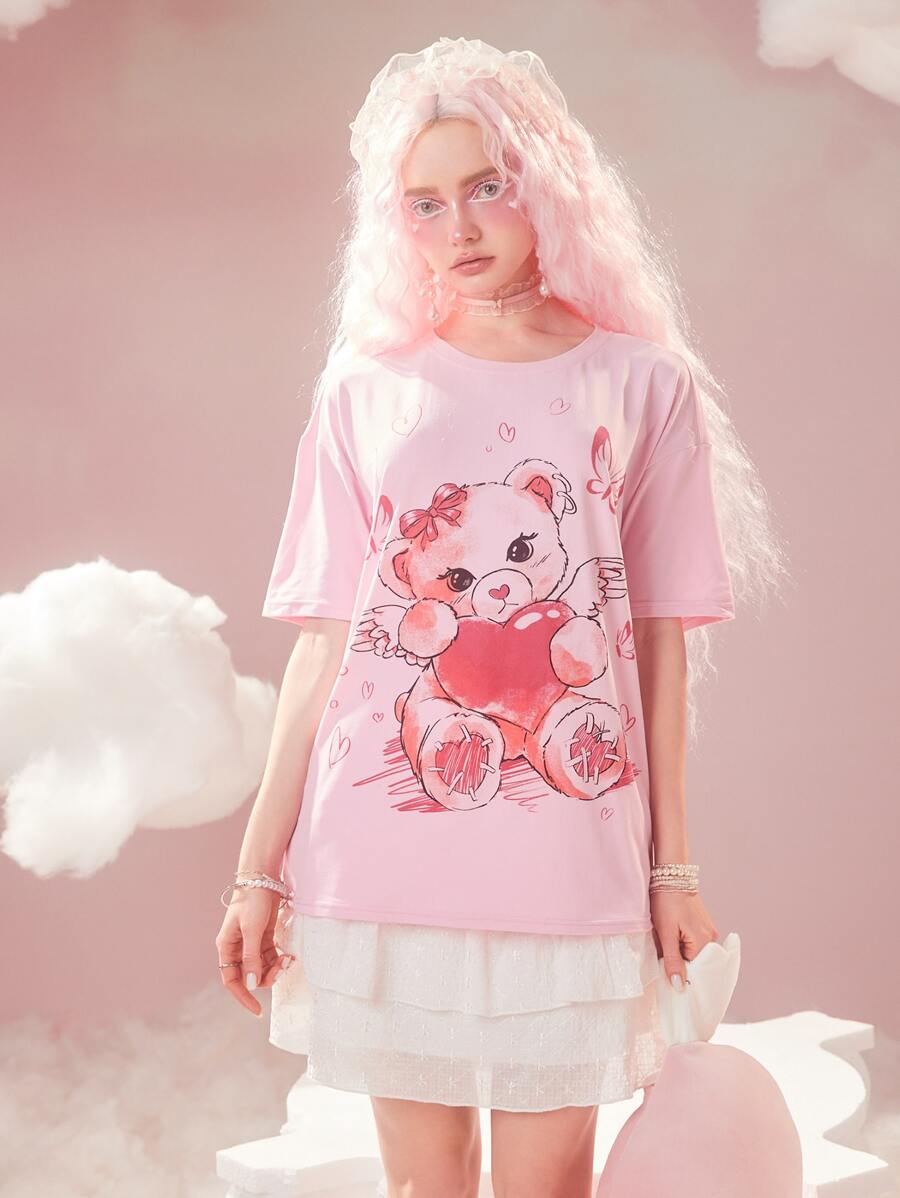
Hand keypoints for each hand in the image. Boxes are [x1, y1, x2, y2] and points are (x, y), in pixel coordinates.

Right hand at [215, 886, 293, 1016]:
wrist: (263, 878)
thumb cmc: (252, 901)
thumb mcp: (251, 930)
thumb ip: (251, 957)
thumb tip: (251, 985)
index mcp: (226, 947)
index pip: (231, 980)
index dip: (243, 996)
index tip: (257, 1010)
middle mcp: (237, 948)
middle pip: (249, 976)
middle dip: (265, 978)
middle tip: (282, 969)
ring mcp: (251, 943)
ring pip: (261, 968)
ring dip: (275, 969)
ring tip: (289, 960)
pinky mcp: (264, 937)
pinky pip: (270, 957)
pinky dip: (279, 960)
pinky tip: (289, 956)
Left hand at [650, 889, 718, 990]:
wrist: (670, 876)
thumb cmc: (666, 902)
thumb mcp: (665, 933)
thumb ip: (672, 960)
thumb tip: (679, 986)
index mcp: (704, 942)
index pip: (696, 973)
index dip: (682, 978)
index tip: (668, 982)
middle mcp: (711, 938)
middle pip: (697, 965)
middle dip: (680, 966)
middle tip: (662, 964)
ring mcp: (708, 931)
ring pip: (694, 954)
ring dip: (680, 955)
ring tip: (665, 947)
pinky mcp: (703, 926)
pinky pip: (694, 944)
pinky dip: (682, 946)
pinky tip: (670, 940)